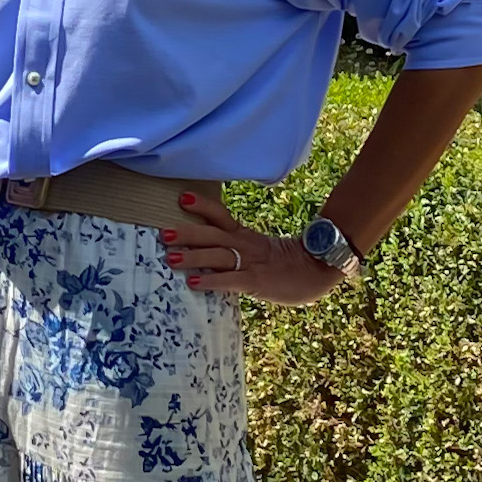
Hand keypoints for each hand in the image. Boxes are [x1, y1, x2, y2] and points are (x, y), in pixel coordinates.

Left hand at [158, 192, 347, 304]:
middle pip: (213, 235)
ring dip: (193, 256)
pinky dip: (211, 280)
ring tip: (170, 258)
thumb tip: (206, 251)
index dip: (202, 207)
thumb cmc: (286, 264)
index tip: (181, 198)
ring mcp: (251, 262)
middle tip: (164, 233)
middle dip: (188, 233)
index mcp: (245, 235)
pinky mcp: (256, 281)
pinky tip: (193, 282)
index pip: (221, 216)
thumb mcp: (258, 250)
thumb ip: (235, 249)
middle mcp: (245, 245)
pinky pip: (230, 280)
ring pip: (217, 256)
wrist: (318, 271)